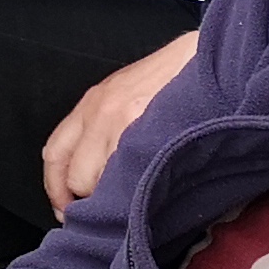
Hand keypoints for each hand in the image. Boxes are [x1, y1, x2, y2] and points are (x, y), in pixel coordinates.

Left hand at [43, 32, 196, 215]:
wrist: (214, 58)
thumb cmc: (173, 79)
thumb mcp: (125, 93)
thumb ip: (102, 128)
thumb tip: (88, 177)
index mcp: (92, 103)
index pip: (55, 154)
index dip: (56, 189)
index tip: (66, 209)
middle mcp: (102, 111)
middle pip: (77, 176)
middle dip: (89, 199)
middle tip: (106, 211)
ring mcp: (125, 120)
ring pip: (103, 181)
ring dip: (116, 198)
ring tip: (135, 198)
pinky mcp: (151, 129)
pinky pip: (132, 176)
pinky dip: (136, 191)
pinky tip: (150, 190)